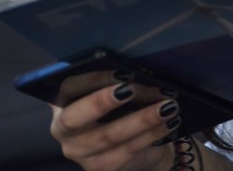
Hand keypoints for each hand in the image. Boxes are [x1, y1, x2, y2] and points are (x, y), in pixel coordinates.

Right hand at [49, 80, 179, 170]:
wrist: (135, 149)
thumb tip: (139, 71)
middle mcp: (63, 130)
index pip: (69, 87)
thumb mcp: (116, 96)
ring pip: (109, 135)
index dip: (93, 80)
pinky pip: (128, 149)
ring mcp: (80, 152)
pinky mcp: (100, 168)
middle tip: (131, 89)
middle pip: (76, 117)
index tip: (122, 72)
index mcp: (63, 103)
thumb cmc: (122, 112)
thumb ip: (118, 84)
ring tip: (167, 105)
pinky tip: (169, 122)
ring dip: (141, 118)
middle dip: (103, 101)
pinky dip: (152, 133)